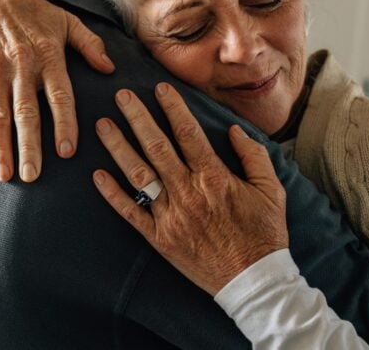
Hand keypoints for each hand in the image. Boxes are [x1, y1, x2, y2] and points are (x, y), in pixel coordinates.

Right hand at [0, 0, 115, 181]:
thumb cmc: (38, 13)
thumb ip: (90, 45)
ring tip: (4, 174)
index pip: (58, 95)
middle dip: (28, 145)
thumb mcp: (68, 21)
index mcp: (48, 55)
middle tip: (31, 175)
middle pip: (25, 111)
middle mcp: (21, 65)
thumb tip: (110, 69)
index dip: (63, 123)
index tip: (66, 152)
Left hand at [92, 83, 287, 295]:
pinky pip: (130, 212)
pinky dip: (112, 194)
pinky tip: (97, 174)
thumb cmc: (264, 234)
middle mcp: (188, 192)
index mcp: (214, 177)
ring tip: (102, 125)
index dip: (172, 107)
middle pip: (156, 146)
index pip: (188, 133)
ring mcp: (170, 215)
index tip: (159, 87)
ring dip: (118, 147)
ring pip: (138, 174)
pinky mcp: (158, 238)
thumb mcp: (271, 191)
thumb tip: (233, 130)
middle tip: (120, 95)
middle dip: (137, 117)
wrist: (253, 281)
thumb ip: (254, 156)